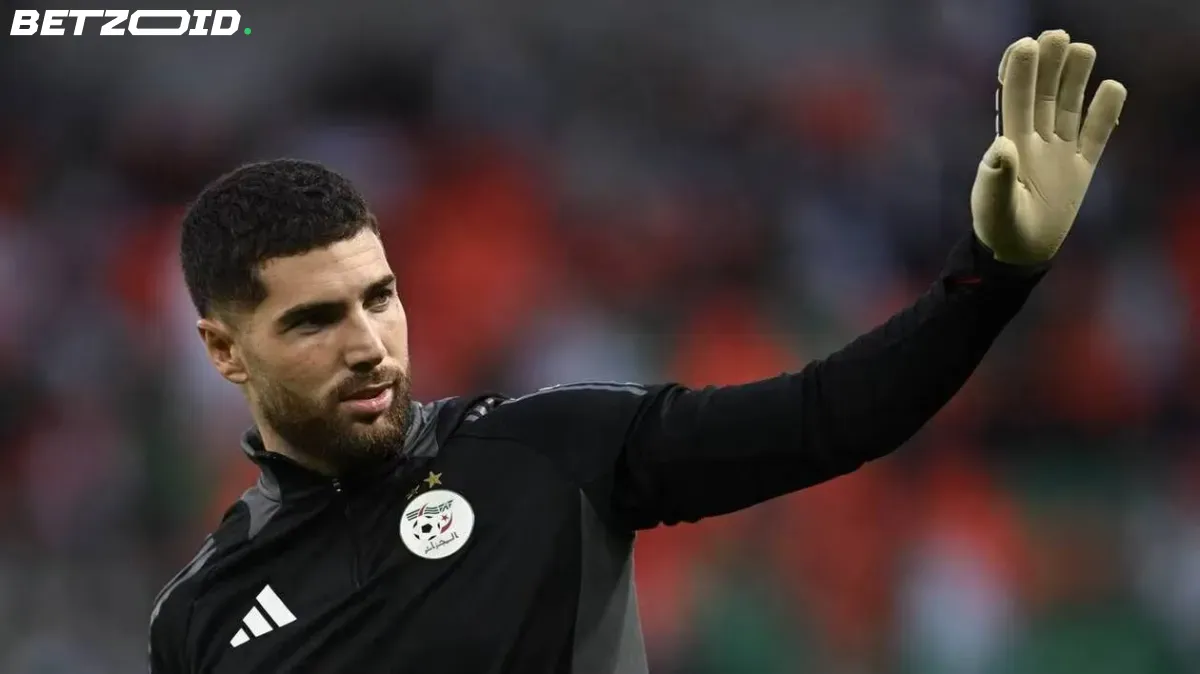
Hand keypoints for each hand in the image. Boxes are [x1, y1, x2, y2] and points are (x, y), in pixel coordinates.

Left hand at [970, 30, 1126, 264]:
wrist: (1019, 253)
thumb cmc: (998, 229)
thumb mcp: (993, 207)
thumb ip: (994, 178)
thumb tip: (1001, 145)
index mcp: (1010, 144)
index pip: (1015, 100)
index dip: (1019, 73)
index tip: (1026, 45)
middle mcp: (1035, 141)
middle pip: (1044, 95)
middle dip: (1049, 65)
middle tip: (1056, 34)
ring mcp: (1059, 152)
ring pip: (1069, 107)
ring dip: (1075, 79)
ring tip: (1083, 49)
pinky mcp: (1082, 168)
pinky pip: (1096, 134)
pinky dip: (1105, 113)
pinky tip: (1112, 88)